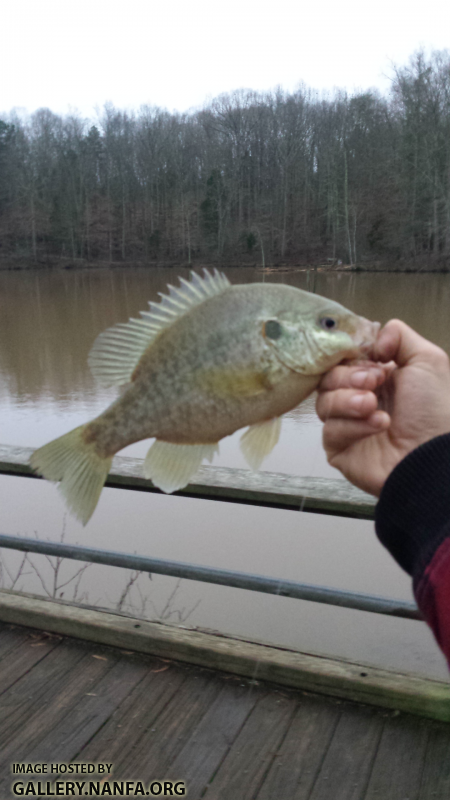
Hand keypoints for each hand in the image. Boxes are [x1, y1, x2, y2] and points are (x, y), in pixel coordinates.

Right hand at [316, 320, 449, 496]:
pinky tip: (378, 427)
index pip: (343, 360)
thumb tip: (373, 342)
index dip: (351, 358)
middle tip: (373, 384)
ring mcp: (347, 425)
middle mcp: (359, 399)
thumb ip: (399, 335)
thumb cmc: (434, 412)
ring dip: (349, 401)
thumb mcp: (427, 360)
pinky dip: (354, 426)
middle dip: (349, 378)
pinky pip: (330, 430)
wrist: (432, 456)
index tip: (373, 363)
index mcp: (377, 378)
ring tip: (373, 407)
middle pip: (328, 378)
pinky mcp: (339, 449)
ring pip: (323, 403)